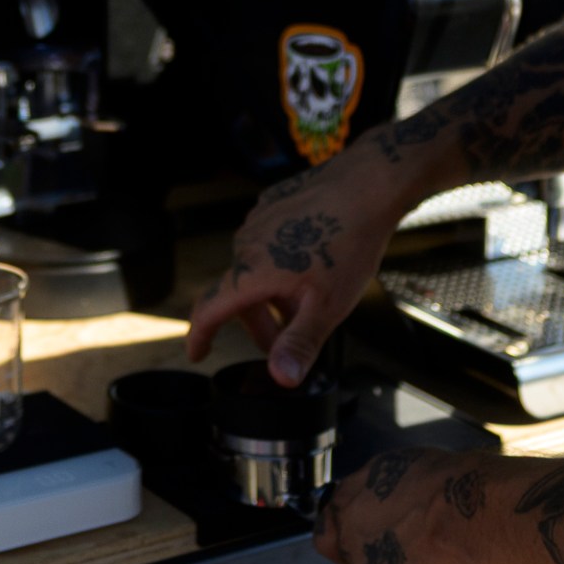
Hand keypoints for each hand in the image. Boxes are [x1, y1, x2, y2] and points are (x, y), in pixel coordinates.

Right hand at [185, 155, 404, 385]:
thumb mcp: (327, 306)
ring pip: (255, 268)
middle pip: (239, 294)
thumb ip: (300, 343)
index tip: (197, 353)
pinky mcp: (273, 203)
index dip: (199, 336)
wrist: (367, 185)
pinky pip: (267, 242)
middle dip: (257, 323)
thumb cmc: (349, 245)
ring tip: (306, 302)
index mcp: (251, 273)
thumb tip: (280, 378)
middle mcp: (245, 244)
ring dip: (271, 293)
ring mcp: (258, 220)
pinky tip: (312, 263)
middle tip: (284, 343)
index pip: (209, 310)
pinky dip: (279, 263)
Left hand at [312, 447, 492, 563]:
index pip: (328, 536)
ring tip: (439, 559)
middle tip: (415, 546)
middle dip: (382, 560)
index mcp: (343, 514)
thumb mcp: (387, 469)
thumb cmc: (435, 482)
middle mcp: (350, 556)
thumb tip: (369, 505)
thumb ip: (367, 495)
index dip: (349, 538)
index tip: (371, 536)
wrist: (463, 515)